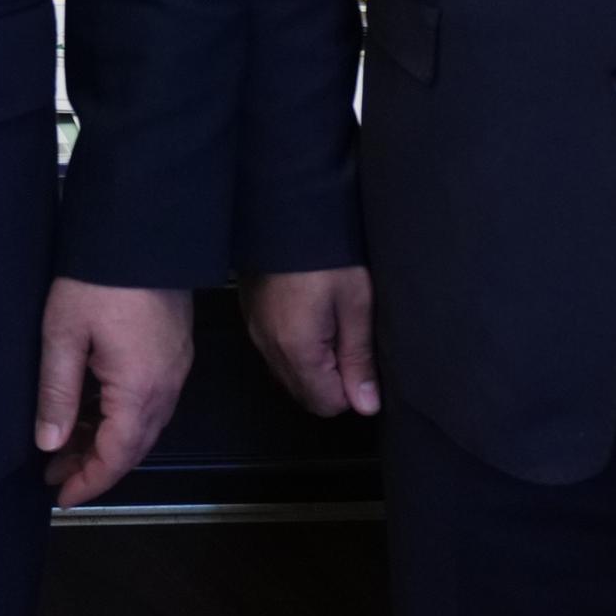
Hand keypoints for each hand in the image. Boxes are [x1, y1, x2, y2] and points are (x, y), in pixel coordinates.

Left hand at [35, 280, 192, 508]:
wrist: (143, 228)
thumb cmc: (98, 278)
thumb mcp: (63, 334)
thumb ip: (57, 393)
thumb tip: (49, 444)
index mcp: (139, 389)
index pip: (117, 456)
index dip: (89, 481)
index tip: (61, 497)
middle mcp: (166, 386)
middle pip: (134, 446)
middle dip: (94, 466)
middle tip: (54, 475)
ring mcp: (175, 368)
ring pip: (143, 425)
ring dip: (107, 442)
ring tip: (66, 447)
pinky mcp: (174, 350)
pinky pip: (150, 401)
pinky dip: (121, 418)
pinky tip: (93, 412)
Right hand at [240, 265, 378, 419]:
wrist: (286, 210)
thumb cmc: (327, 255)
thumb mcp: (356, 305)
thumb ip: (359, 359)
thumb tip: (366, 404)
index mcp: (297, 350)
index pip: (327, 404)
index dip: (352, 390)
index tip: (363, 360)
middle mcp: (269, 348)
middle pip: (304, 395)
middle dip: (332, 382)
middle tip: (351, 343)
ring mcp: (255, 333)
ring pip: (287, 376)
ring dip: (313, 367)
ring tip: (333, 328)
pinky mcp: (250, 318)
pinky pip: (274, 354)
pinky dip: (294, 350)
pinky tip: (311, 319)